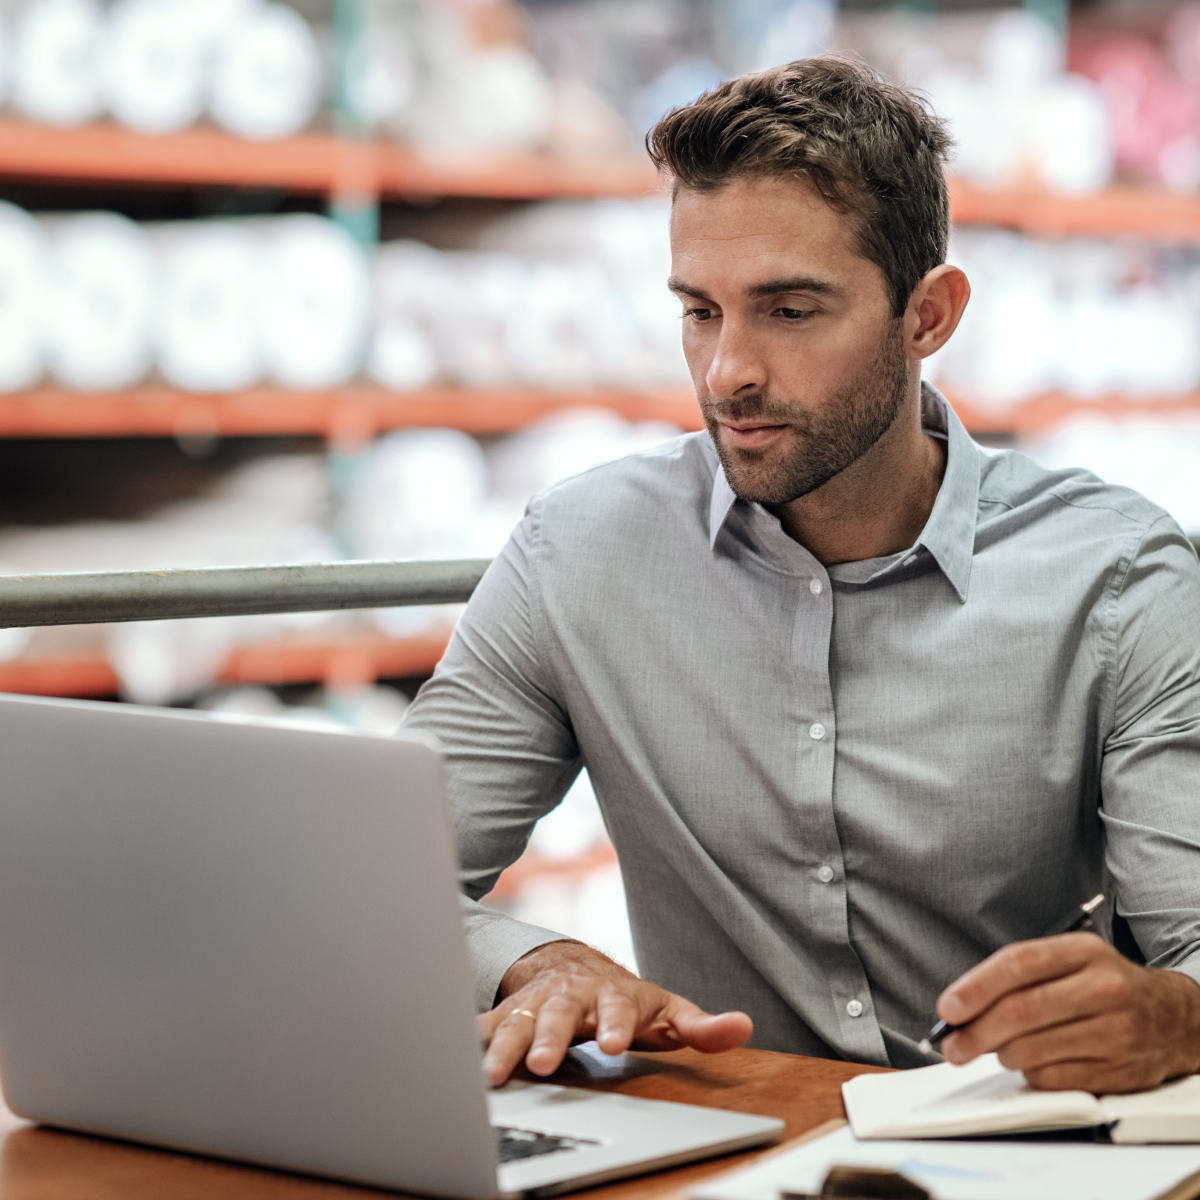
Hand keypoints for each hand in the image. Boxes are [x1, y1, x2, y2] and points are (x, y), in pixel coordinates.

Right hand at [479, 941, 752, 1086]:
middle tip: (540, 1064)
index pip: (615, 1007)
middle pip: (556, 1014)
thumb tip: (742, 1027)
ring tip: (491, 1076)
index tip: (611, 1044)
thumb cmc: (624, 1000)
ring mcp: (534, 1004)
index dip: (614, 1024)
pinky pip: (483, 1026)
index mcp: (611, 996)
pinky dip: (466, 1041)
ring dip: (502, 1045)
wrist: (572, 968)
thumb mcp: (666, 1011)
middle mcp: (568, 996)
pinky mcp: (505, 1015)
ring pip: (514, 1021)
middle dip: (547, 1037)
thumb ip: (701, 1025)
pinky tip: (451, 1061)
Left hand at [937, 931, 1199, 1092]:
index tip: (948, 1008)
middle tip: (953, 1045)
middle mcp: (1103, 988)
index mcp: (1083, 952)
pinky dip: (1031, 1075)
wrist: (1173, 1017)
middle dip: (975, 1032)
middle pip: (1020, 1011)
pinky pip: (1054, 1079)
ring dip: (1000, 1055)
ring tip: (996, 1050)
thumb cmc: (1105, 985)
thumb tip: (962, 1007)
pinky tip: (1032, 1064)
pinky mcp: (1120, 1071)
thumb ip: (1019, 976)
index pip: (1017, 964)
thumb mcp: (1069, 960)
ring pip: (1033, 1050)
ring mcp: (1115, 1031)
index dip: (975, 987)